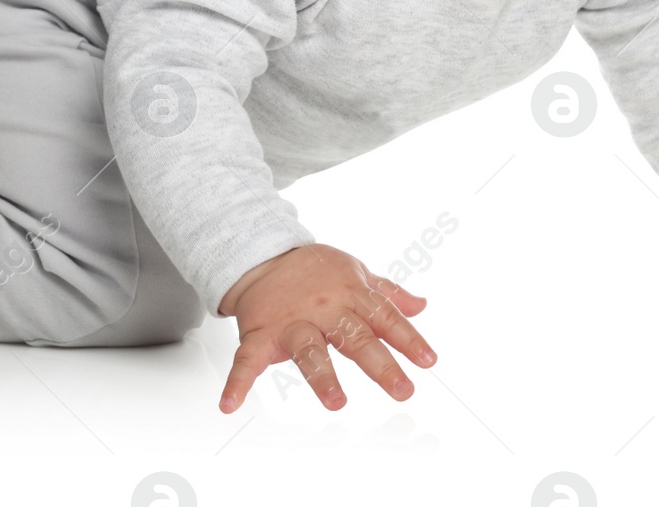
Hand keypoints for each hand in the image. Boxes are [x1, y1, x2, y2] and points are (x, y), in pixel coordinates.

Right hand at [217, 243, 436, 412]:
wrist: (262, 254)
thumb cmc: (313, 270)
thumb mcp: (356, 273)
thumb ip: (388, 293)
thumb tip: (421, 306)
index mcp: (351, 295)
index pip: (385, 318)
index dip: (408, 339)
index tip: (428, 361)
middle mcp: (325, 310)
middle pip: (355, 337)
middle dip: (380, 364)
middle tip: (403, 389)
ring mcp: (292, 323)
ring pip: (309, 350)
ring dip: (323, 376)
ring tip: (336, 401)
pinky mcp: (261, 335)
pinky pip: (247, 360)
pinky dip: (238, 382)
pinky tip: (230, 404)